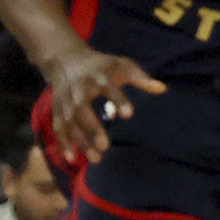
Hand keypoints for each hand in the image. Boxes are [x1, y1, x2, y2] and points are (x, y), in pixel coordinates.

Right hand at [42, 47, 164, 160]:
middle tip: (106, 146)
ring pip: (69, 123)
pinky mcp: (56, 110)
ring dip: (80, 141)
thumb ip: (141, 78)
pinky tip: (71, 158)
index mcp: (97, 78)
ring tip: (96, 158)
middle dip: (93, 127)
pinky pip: (58, 127)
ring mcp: (64, 101)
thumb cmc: (101, 66)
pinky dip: (62, 142)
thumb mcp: (122, 65)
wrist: (65, 61)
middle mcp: (78, 90)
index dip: (118, 100)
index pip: (107, 88)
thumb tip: (163, 89)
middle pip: (82, 109)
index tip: (129, 114)